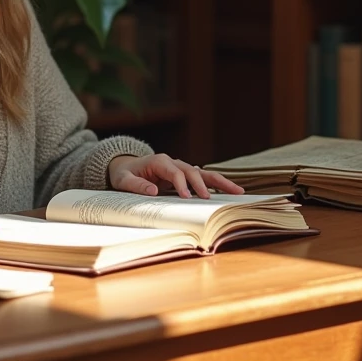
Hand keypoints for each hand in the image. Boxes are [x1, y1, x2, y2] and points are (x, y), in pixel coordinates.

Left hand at [107, 154, 243, 198]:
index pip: (174, 172)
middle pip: (192, 171)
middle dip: (202, 184)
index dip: (181, 184)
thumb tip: (153, 190)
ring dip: (220, 182)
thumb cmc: (125, 174)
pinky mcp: (185, 175)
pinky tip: (230, 192)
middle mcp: (173, 162)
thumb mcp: (123, 180)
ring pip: (204, 173)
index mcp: (159, 162)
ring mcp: (181, 167)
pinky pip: (203, 179)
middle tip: (208, 199)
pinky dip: (217, 184)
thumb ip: (136, 185)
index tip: (186, 197)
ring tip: (237, 191)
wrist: (127, 166)